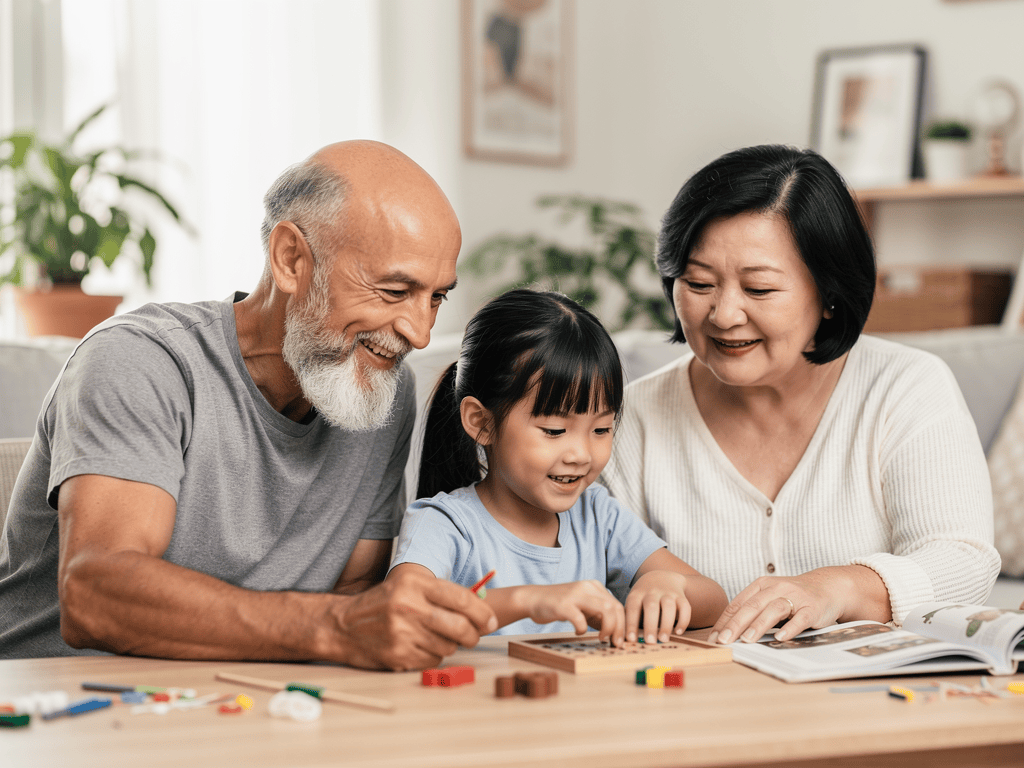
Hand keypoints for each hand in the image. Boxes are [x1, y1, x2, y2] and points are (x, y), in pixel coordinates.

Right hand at [327, 566, 497, 670]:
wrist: (342, 625)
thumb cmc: (382, 603)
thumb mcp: (409, 586)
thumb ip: (442, 593)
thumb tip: (481, 608)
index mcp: (414, 583)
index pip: (462, 598)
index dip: (482, 613)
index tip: (491, 620)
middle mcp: (408, 606)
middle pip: (460, 627)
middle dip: (472, 635)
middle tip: (472, 636)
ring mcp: (402, 633)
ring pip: (448, 646)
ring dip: (449, 645)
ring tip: (434, 636)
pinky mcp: (398, 655)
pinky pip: (432, 660)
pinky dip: (432, 656)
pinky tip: (418, 646)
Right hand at [519, 581, 624, 645]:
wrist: (533, 599)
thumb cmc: (560, 606)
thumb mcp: (583, 608)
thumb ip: (598, 616)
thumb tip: (616, 632)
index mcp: (594, 587)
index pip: (617, 605)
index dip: (623, 625)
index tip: (621, 640)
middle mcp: (587, 587)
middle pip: (614, 607)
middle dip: (619, 628)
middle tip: (615, 643)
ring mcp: (575, 594)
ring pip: (605, 609)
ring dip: (608, 628)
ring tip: (601, 638)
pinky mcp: (563, 605)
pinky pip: (580, 619)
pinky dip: (582, 629)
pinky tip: (577, 632)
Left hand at [624, 570, 690, 643]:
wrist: (662, 577)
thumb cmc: (644, 597)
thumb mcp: (634, 600)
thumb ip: (629, 617)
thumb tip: (622, 640)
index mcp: (637, 594)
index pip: (632, 607)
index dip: (631, 623)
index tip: (631, 639)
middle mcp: (652, 591)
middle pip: (651, 606)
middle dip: (650, 625)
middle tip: (650, 642)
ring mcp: (668, 593)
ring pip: (668, 605)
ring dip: (666, 623)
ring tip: (663, 639)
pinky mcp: (681, 596)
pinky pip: (685, 607)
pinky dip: (683, 620)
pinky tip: (678, 632)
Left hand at [709, 567, 878, 644]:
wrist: (826, 587)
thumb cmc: (792, 597)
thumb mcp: (769, 598)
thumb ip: (752, 611)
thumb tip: (727, 634)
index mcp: (761, 585)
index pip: (738, 604)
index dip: (725, 621)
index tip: (714, 638)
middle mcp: (776, 588)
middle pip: (752, 606)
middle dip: (736, 624)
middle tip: (724, 641)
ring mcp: (795, 597)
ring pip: (773, 610)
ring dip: (759, 625)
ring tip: (747, 640)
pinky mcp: (812, 607)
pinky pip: (800, 618)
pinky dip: (790, 627)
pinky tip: (781, 637)